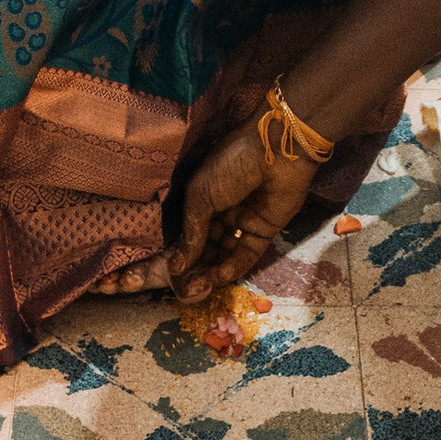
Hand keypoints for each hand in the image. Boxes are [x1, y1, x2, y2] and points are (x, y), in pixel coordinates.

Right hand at [171, 114, 321, 301]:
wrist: (276, 151)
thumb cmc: (231, 164)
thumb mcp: (200, 194)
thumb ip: (191, 232)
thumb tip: (176, 266)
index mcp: (201, 197)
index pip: (186, 231)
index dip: (176, 252)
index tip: (164, 274)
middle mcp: (220, 211)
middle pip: (204, 246)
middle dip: (193, 267)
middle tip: (181, 288)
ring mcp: (242, 222)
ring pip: (223, 253)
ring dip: (210, 271)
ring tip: (197, 288)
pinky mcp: (263, 231)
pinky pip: (245, 254)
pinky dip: (231, 267)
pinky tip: (217, 276)